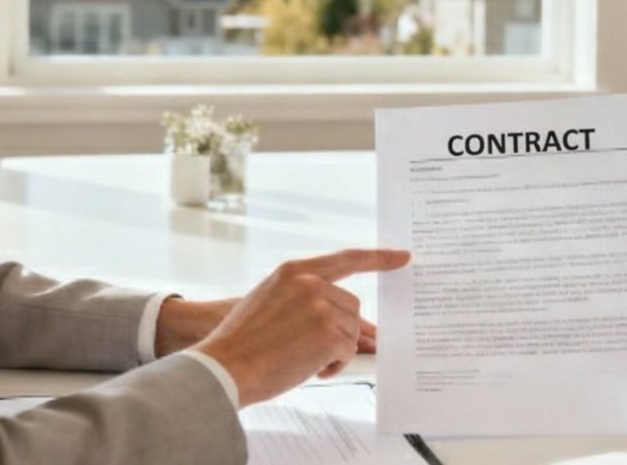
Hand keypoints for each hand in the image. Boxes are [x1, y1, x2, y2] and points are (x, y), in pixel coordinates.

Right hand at [193, 248, 410, 406]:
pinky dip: (334, 366)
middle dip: (340, 330)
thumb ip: (302, 298)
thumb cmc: (241, 343)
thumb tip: (344, 315)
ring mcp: (321, 307)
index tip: (402, 257)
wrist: (224, 367)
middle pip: (352, 306)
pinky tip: (310, 369)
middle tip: (314, 350)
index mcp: (294, 271)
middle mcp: (310, 283)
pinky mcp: (330, 334)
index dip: (377, 258)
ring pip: (351, 331)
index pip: (346, 259)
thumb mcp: (268, 301)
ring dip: (335, 350)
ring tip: (303, 360)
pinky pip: (348, 352)